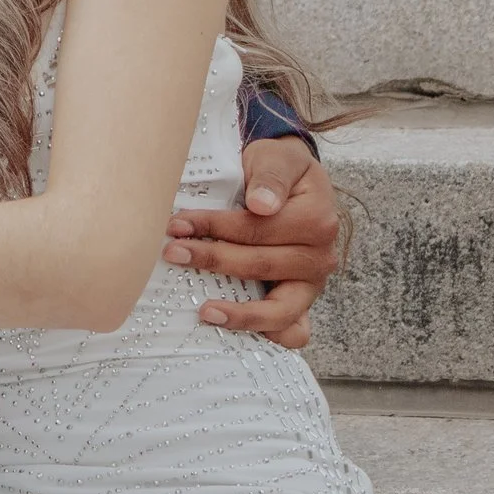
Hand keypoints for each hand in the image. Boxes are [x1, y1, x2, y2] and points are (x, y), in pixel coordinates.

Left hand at [163, 141, 340, 347]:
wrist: (290, 179)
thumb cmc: (277, 168)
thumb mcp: (276, 158)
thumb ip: (271, 177)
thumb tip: (262, 205)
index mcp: (317, 220)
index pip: (257, 229)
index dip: (214, 227)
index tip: (176, 224)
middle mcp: (320, 256)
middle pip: (261, 266)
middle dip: (213, 260)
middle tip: (173, 253)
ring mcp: (312, 283)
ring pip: (282, 312)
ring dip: (240, 314)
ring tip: (204, 311)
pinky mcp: (301, 300)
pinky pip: (294, 331)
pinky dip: (269, 335)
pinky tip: (237, 330)